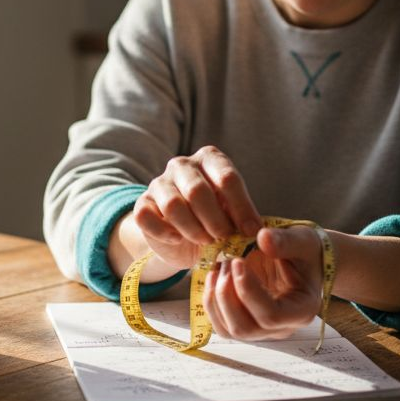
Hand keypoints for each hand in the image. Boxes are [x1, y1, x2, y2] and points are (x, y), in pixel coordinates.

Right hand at [131, 146, 262, 272]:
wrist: (181, 236)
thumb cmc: (214, 219)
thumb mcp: (233, 215)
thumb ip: (243, 219)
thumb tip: (256, 232)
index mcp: (211, 159)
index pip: (227, 178)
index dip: (241, 208)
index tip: (251, 232)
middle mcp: (183, 164)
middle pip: (198, 191)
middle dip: (215, 221)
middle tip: (225, 239)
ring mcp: (159, 182)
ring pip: (173, 205)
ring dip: (193, 229)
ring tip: (205, 241)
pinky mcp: (142, 203)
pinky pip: (148, 218)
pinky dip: (166, 233)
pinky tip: (178, 239)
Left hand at [204, 225, 323, 340]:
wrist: (301, 259)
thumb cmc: (304, 251)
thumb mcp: (301, 240)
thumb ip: (285, 240)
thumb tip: (263, 238)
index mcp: (301, 310)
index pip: (270, 315)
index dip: (248, 291)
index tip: (237, 261)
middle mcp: (282, 328)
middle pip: (245, 328)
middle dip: (227, 295)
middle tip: (225, 262)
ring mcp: (263, 331)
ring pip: (229, 330)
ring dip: (216, 299)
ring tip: (218, 267)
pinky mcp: (246, 325)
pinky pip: (222, 326)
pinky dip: (211, 304)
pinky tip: (213, 278)